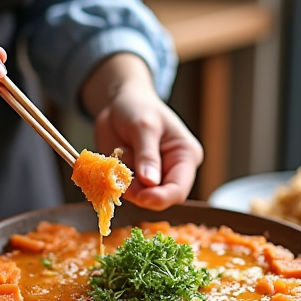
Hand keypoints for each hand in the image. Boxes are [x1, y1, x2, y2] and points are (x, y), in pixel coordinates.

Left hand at [81, 54, 203, 209]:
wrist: (118, 102)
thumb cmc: (138, 107)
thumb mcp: (143, 126)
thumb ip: (147, 155)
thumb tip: (150, 182)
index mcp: (185, 157)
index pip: (179, 189)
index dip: (161, 197)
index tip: (141, 196)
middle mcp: (172, 171)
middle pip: (159, 198)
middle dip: (139, 192)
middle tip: (121, 176)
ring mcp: (151, 177)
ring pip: (138, 196)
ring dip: (124, 183)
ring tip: (120, 155)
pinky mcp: (133, 179)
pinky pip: (123, 190)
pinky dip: (114, 180)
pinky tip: (115, 159)